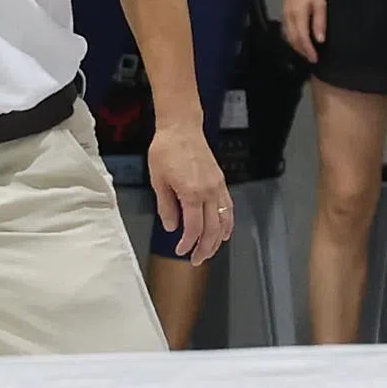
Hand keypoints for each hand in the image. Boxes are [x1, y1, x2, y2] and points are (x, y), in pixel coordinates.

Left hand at [144, 123, 231, 264]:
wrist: (181, 128)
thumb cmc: (166, 150)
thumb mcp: (158, 180)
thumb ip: (166, 206)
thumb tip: (171, 226)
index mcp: (192, 193)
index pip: (193, 228)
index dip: (188, 243)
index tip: (180, 250)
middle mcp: (209, 192)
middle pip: (212, 229)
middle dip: (205, 248)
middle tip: (196, 260)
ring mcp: (217, 187)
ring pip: (224, 221)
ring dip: (218, 240)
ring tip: (209, 251)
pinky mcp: (221, 182)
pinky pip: (228, 208)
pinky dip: (228, 223)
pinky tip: (224, 232)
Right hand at [278, 0, 328, 61]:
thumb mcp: (320, 3)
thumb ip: (319, 22)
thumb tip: (320, 39)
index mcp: (298, 15)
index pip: (302, 38)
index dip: (308, 50)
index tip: (315, 59)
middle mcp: (289, 18)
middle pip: (294, 41)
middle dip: (302, 52)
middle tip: (311, 59)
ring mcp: (285, 16)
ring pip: (288, 37)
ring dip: (297, 47)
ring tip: (306, 53)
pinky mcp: (284, 13)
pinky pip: (286, 31)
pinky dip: (292, 40)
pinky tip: (297, 41)